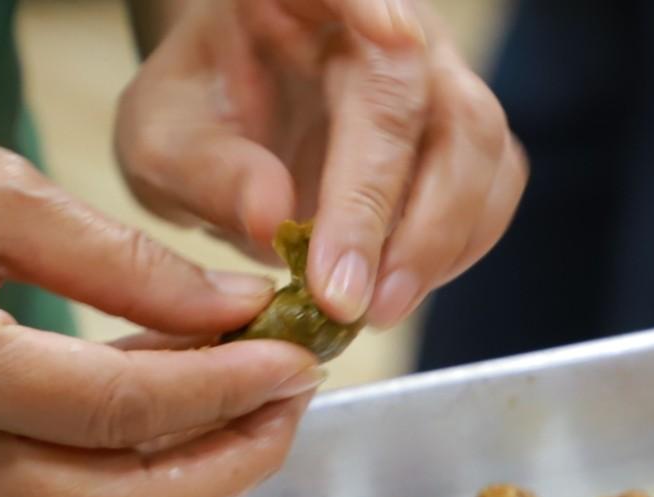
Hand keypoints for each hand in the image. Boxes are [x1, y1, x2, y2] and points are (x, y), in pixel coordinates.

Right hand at [0, 67, 320, 496]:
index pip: (123, 411)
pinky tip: (196, 393)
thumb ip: (126, 263)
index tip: (297, 356)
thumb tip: (238, 310)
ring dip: (199, 464)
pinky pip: (69, 487)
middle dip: (232, 458)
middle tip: (296, 391)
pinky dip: (146, 453)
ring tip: (263, 390)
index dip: (228, 389)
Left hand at [117, 0, 526, 328]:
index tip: (393, 33)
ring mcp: (437, 79)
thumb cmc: (197, 122)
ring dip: (437, 242)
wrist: (232, 133)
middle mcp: (387, 27)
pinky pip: (492, 189)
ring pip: (479, 145)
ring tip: (375, 309)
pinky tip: (399, 288)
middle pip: (428, 95)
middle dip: (396, 207)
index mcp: (302, 0)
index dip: (375, 6)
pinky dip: (454, 250)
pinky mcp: (464, 138)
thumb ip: (206, 172)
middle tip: (352, 299)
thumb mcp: (161, 145)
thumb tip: (274, 217)